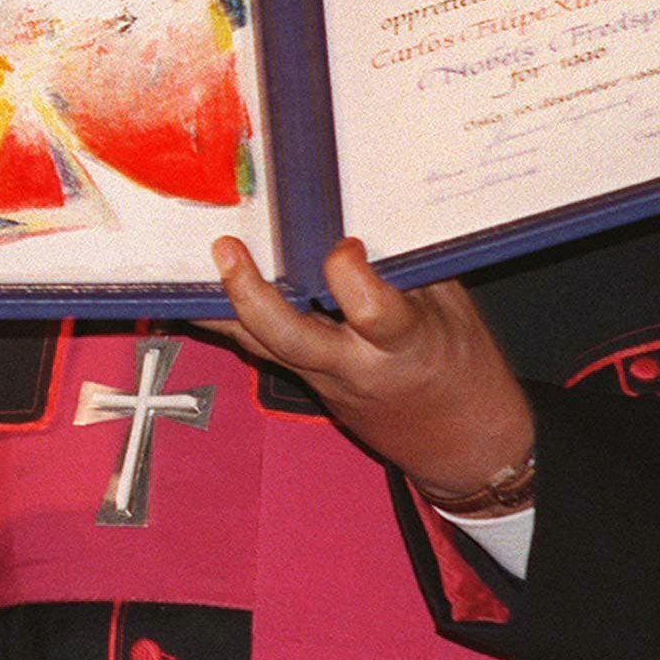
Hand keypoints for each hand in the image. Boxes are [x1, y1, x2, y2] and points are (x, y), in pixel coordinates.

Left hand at [204, 236, 533, 509]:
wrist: (464, 449)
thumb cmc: (466, 368)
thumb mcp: (455, 311)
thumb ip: (409, 266)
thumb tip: (366, 210)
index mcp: (405, 345)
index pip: (370, 310)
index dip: (350, 272)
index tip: (345, 240)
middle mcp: (355, 367)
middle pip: (291, 337)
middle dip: (252, 294)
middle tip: (227, 249)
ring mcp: (325, 381)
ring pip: (260, 347)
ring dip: (221, 306)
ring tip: (193, 260)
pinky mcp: (308, 384)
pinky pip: (261, 350)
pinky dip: (228, 321)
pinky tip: (196, 295)